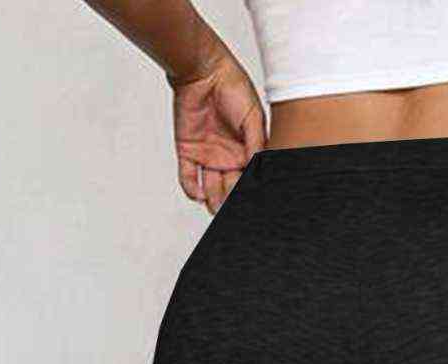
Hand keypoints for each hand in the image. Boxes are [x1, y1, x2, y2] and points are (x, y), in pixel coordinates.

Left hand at [170, 48, 266, 214]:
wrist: (203, 71)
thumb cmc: (232, 87)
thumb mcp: (253, 116)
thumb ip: (257, 144)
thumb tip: (259, 170)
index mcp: (247, 152)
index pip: (249, 180)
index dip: (248, 192)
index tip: (248, 200)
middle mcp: (229, 158)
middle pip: (230, 190)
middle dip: (230, 201)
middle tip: (230, 208)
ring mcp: (207, 157)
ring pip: (211, 189)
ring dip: (213, 201)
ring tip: (215, 206)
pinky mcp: (188, 152)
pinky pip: (188, 178)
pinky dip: (192, 190)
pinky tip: (199, 195)